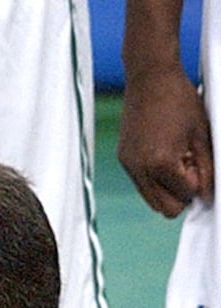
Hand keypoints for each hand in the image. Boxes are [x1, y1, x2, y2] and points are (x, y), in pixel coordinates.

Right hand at [118, 65, 213, 216]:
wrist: (149, 78)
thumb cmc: (178, 100)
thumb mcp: (201, 135)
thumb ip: (205, 167)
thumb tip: (206, 192)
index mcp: (161, 163)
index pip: (184, 196)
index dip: (197, 185)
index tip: (200, 166)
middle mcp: (141, 169)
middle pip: (163, 207)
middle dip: (180, 195)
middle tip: (190, 171)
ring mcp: (129, 165)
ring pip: (150, 198)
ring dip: (166, 188)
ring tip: (177, 161)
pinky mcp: (124, 158)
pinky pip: (141, 182)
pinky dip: (154, 177)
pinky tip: (163, 154)